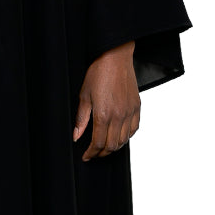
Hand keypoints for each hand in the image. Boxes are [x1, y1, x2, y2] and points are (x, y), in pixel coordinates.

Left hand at [73, 42, 139, 159]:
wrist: (115, 57)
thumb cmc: (98, 72)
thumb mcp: (84, 96)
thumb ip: (81, 119)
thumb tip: (77, 136)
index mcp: (104, 114)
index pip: (98, 143)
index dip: (91, 153)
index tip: (86, 156)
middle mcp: (119, 116)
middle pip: (112, 145)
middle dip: (102, 153)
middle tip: (94, 153)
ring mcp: (130, 112)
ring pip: (124, 139)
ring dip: (114, 147)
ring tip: (105, 147)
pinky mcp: (137, 107)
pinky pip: (134, 128)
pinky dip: (127, 136)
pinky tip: (120, 136)